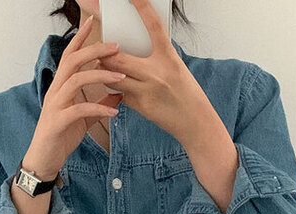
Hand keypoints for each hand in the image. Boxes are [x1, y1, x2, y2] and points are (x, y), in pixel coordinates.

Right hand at [25, 15, 125, 177]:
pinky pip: (79, 110)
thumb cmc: (61, 136)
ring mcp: (55, 105)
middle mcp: (56, 91)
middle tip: (116, 46)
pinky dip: (98, 109)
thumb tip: (119, 94)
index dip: (80, 38)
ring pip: (76, 80)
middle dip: (94, 50)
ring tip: (121, 77)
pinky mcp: (58, 122)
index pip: (69, 56)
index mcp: (61, 87)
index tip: (93, 23)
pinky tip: (114, 112)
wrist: (45, 159)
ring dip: (101, 76)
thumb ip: (99, 104)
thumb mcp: (84, 118)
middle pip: (72, 61)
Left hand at [97, 0, 214, 145]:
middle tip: (100, 53)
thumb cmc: (186, 93)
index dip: (142, 7)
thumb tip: (133, 52)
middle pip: (118, 57)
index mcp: (168, 57)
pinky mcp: (142, 106)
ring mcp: (147, 90)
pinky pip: (122, 95)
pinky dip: (118, 92)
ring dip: (105, 74)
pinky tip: (122, 93)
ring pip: (113, 78)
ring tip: (104, 72)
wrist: (195, 121)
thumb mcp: (175, 68)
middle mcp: (157, 71)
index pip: (153, 26)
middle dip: (104, 55)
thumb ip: (156, 59)